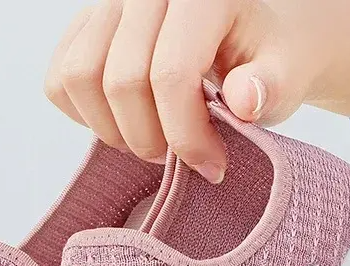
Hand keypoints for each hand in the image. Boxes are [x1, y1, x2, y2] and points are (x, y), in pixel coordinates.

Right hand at [45, 0, 349, 181]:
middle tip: (180, 155)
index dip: (186, 137)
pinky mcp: (86, 26)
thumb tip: (245, 98)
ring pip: (79, 78)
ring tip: (152, 138)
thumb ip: (274, 85)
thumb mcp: (288, 72)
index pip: (171, 74)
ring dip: (114, 130)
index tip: (212, 166)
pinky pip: (61, 79)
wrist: (253, 39)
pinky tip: (125, 122)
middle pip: (122, 82)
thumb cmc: (268, 59)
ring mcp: (108, 5)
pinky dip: (85, 115)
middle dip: (151, 139)